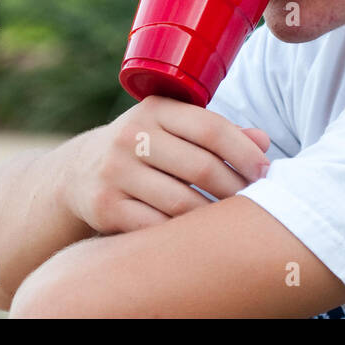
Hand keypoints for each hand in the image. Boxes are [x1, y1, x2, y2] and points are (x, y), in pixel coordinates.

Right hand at [61, 96, 272, 234]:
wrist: (78, 172)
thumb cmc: (147, 146)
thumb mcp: (174, 127)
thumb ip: (219, 132)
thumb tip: (263, 142)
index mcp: (156, 110)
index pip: (210, 128)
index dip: (244, 152)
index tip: (266, 171)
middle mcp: (132, 137)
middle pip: (200, 168)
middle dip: (235, 188)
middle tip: (254, 201)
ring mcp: (115, 173)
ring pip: (181, 202)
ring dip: (214, 215)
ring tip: (233, 220)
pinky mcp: (105, 207)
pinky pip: (156, 227)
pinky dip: (182, 233)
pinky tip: (199, 234)